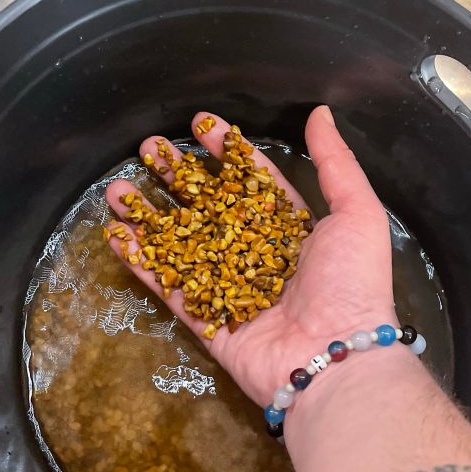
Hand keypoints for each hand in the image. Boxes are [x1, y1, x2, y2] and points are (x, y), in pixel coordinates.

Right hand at [106, 106, 395, 407]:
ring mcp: (228, 286)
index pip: (251, 180)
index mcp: (292, 228)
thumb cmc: (351, 283)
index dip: (226, 152)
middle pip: (208, 205)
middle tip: (148, 148)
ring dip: (148, 215)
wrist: (335, 358)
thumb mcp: (356, 213)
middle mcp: (256, 253)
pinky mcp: (206, 319)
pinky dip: (140, 262)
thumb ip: (334, 162)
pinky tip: (114, 235)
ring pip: (179, 242)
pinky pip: (168, 286)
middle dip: (177, 176)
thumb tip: (320, 112)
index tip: (200, 125)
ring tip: (117, 187)